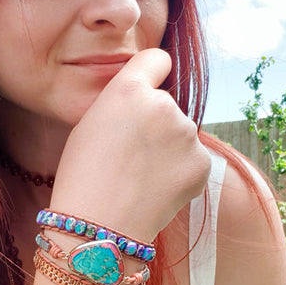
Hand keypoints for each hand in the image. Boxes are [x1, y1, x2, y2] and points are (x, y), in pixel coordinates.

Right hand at [50, 48, 210, 241]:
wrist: (98, 225)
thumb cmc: (83, 173)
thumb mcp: (90, 122)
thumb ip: (121, 100)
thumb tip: (144, 97)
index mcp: (130, 89)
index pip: (156, 59)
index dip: (151, 72)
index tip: (148, 86)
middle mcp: (164, 104)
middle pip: (165, 102)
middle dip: (154, 119)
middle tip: (131, 151)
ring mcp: (187, 135)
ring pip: (179, 131)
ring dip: (168, 145)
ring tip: (142, 174)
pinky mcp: (202, 163)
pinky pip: (192, 157)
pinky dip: (179, 169)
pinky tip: (157, 186)